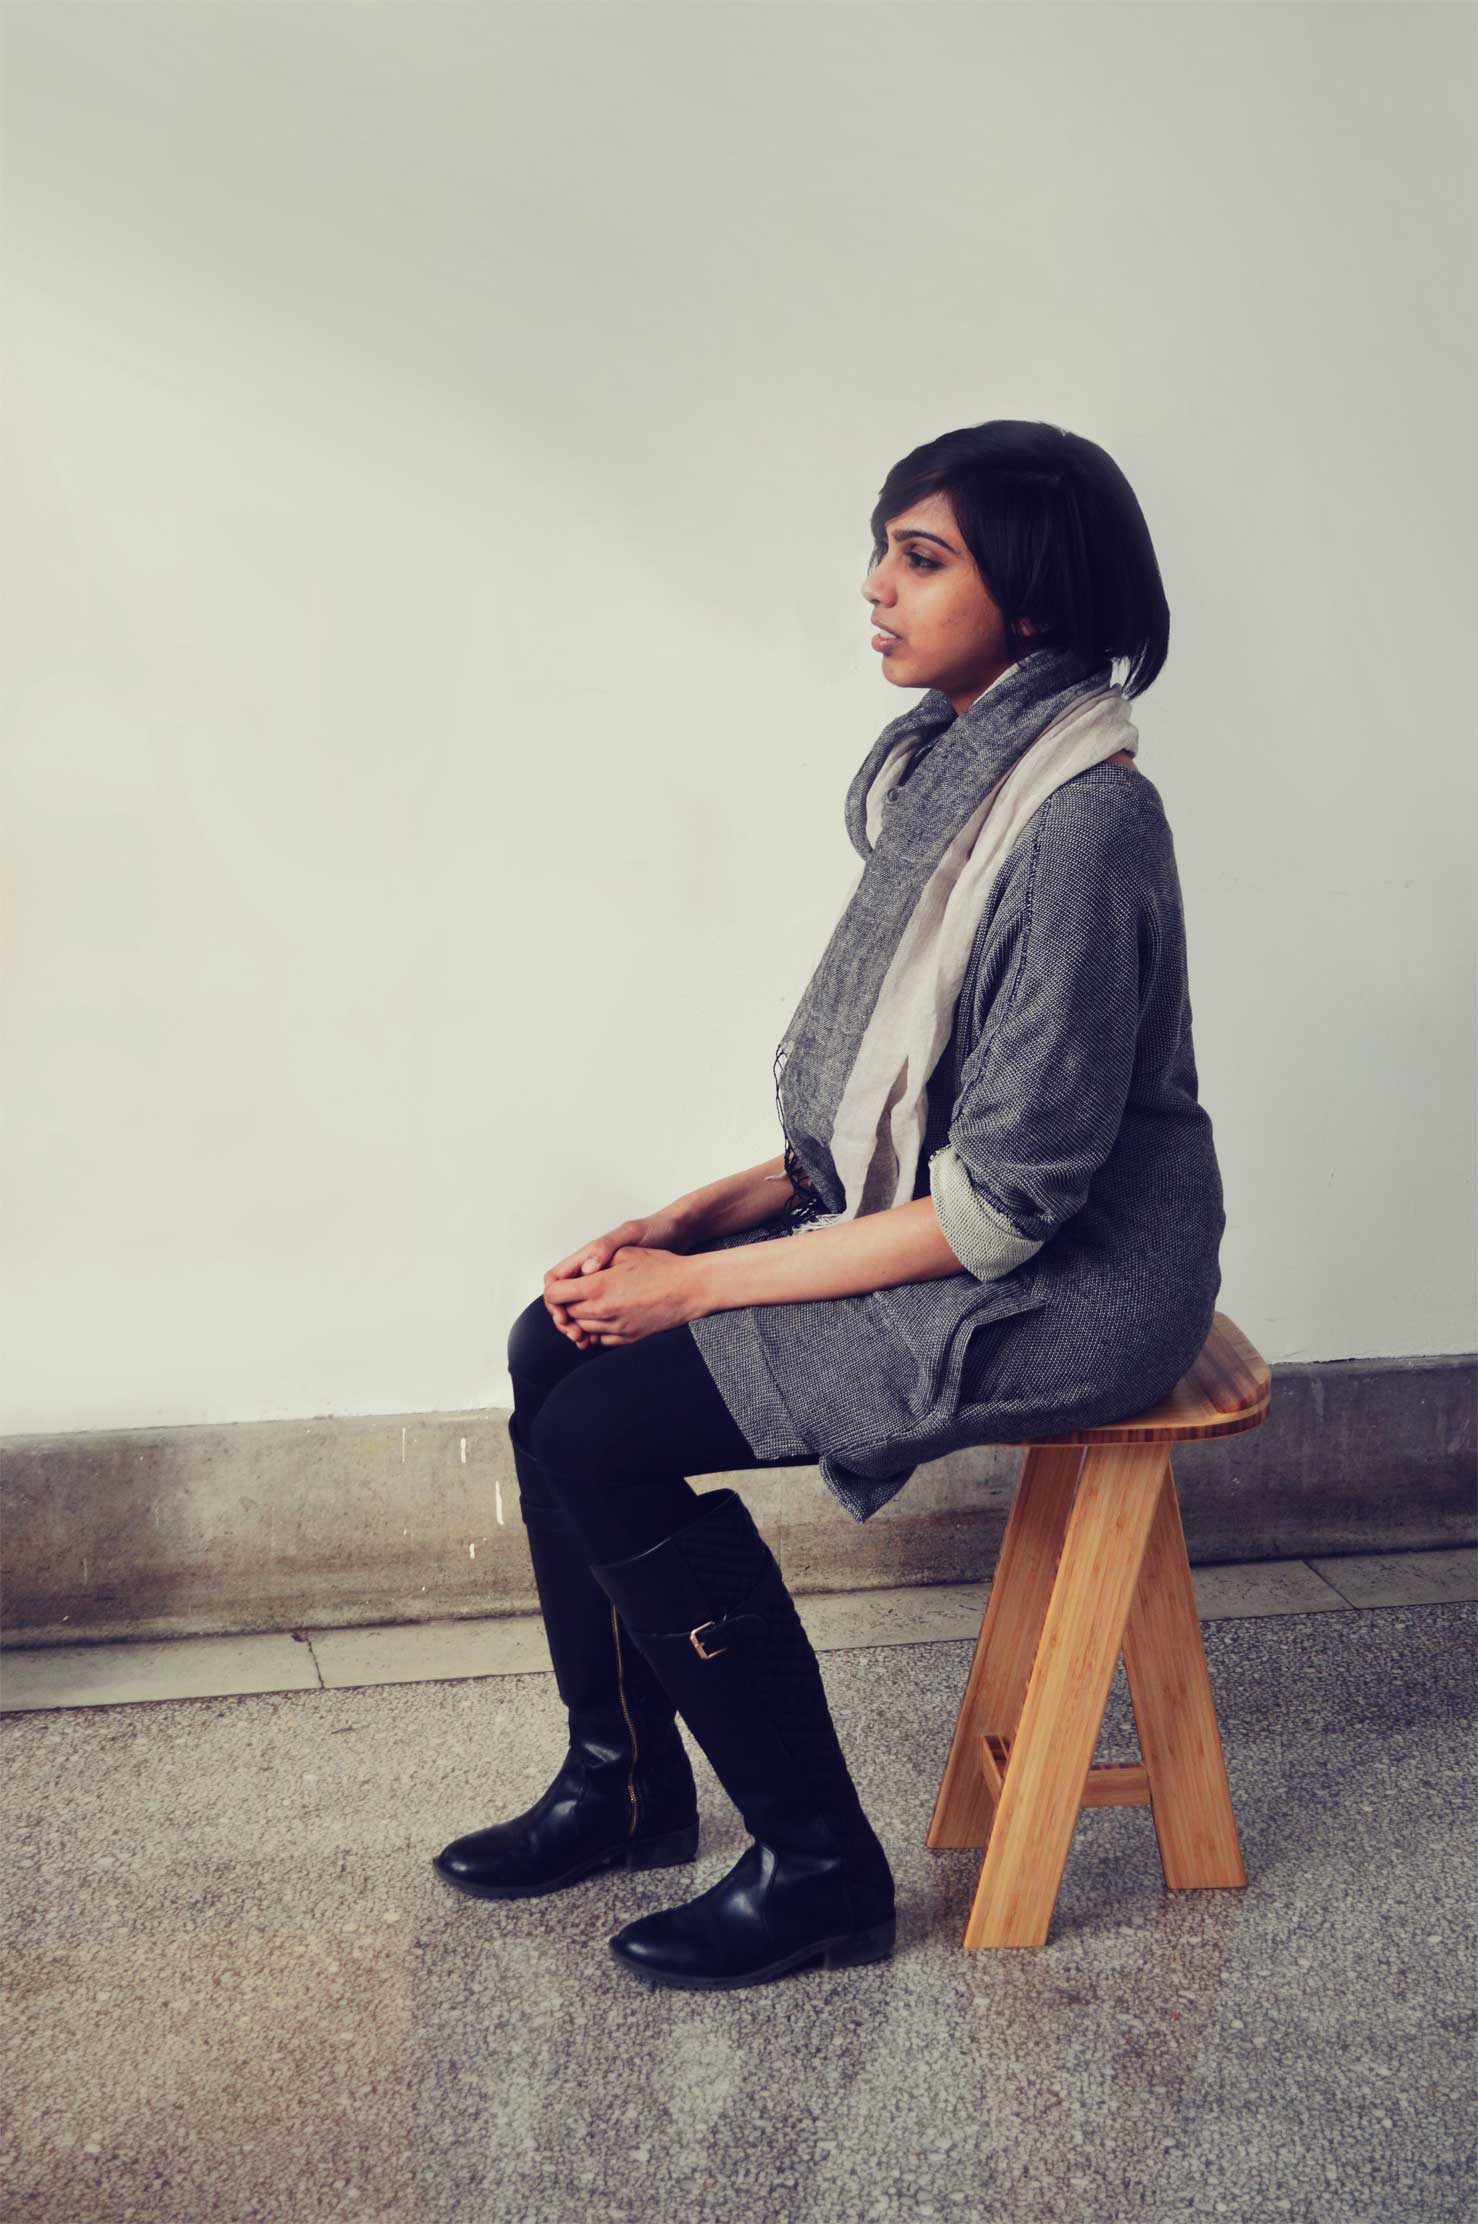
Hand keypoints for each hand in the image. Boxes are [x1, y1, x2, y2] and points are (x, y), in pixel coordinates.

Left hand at [544, 1245, 706, 1347]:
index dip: (554, 1291)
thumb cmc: (661, 1266)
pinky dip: (597, 1330)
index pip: (555, 1295)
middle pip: (567, 1314)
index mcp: (597, 1287)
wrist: (691, 1289)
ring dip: (581, 1318)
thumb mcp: (624, 1253)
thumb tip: (578, 1271)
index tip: (561, 1287)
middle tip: (575, 1294)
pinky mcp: (627, 1339)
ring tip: (592, 1303)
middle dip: (567, 1304)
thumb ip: (595, 1262)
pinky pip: (600, 1340)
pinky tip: (606, 1317)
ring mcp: (615, 1328)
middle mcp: (602, 1311)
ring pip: (582, 1328)